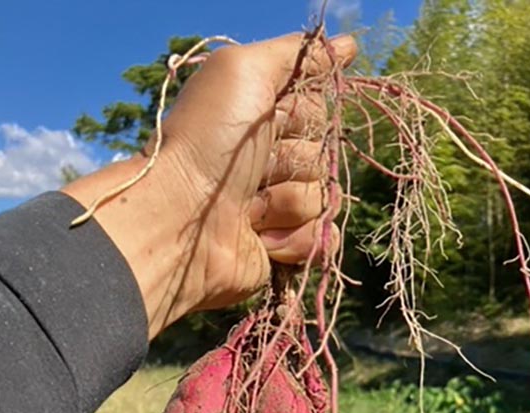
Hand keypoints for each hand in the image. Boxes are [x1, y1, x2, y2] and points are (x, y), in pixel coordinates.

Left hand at [161, 32, 356, 307]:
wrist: (179, 223)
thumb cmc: (206, 143)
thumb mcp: (243, 71)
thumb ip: (297, 53)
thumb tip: (350, 45)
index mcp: (262, 119)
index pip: (318, 109)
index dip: (303, 116)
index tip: (273, 120)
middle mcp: (271, 162)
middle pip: (325, 156)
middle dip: (296, 162)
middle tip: (257, 169)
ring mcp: (277, 209)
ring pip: (326, 199)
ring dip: (289, 203)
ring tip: (250, 209)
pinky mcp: (283, 250)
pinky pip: (323, 240)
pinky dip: (298, 240)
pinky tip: (263, 239)